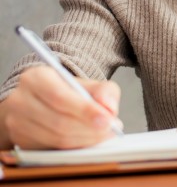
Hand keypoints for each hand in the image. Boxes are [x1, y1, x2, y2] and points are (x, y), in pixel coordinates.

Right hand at [0, 65, 121, 149]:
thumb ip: (104, 91)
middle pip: (58, 121)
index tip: (107, 120)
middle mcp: (20, 99)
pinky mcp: (20, 140)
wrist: (43, 101)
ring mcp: (16, 122)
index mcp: (36, 78)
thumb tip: (108, 108)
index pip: (60, 97)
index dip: (85, 111)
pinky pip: (51, 148)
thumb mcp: (88, 84)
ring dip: (84, 140)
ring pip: (56, 138)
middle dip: (89, 129)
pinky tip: (87, 140)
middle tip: (110, 129)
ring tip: (102, 134)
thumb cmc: (68, 92)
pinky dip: (74, 147)